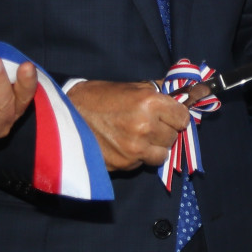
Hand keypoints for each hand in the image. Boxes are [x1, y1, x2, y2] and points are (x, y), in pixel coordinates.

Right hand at [67, 79, 187, 171]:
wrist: (67, 115)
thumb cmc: (99, 97)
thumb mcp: (130, 87)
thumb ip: (158, 92)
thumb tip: (184, 93)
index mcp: (149, 103)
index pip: (182, 117)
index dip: (176, 116)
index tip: (170, 115)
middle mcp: (146, 127)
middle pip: (173, 136)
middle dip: (165, 130)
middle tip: (149, 124)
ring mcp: (135, 149)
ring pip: (162, 154)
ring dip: (155, 147)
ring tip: (139, 137)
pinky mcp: (125, 164)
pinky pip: (143, 163)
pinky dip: (138, 156)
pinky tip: (124, 145)